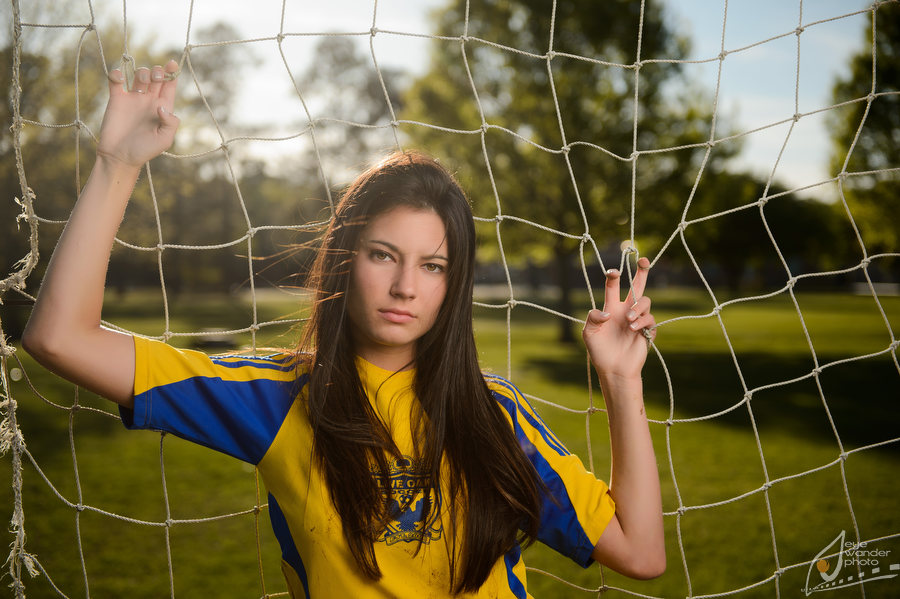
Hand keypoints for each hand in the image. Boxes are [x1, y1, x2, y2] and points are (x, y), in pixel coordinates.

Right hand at [96, 60, 179, 168]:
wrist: (120, 156)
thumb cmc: (144, 150)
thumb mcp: (164, 140)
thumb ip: (170, 123)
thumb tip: (162, 106)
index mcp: (163, 108)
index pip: (169, 86)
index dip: (172, 73)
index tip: (172, 63)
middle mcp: (149, 101)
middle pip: (156, 78)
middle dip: (158, 72)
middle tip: (156, 77)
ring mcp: (133, 99)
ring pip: (139, 76)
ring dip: (142, 72)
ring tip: (141, 80)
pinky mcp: (116, 99)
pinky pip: (116, 80)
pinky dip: (117, 74)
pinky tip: (120, 78)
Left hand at [582, 257, 656, 380]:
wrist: (613, 369)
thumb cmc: (599, 351)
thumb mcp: (589, 334)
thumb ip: (593, 318)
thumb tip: (607, 312)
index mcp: (610, 308)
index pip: (613, 287)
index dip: (613, 277)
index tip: (613, 272)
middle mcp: (625, 310)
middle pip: (637, 286)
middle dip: (641, 272)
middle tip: (644, 260)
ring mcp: (637, 320)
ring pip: (645, 301)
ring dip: (638, 308)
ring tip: (628, 320)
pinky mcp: (647, 330)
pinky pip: (651, 319)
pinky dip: (642, 322)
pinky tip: (633, 330)